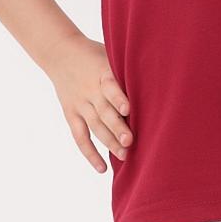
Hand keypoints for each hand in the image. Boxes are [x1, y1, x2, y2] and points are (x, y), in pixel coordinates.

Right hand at [47, 35, 132, 173]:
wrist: (60, 53)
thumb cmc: (95, 55)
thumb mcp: (111, 53)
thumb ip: (128, 69)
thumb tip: (160, 78)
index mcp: (102, 72)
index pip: (110, 86)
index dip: (118, 98)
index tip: (128, 109)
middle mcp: (89, 90)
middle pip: (103, 111)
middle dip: (117, 127)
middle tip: (130, 142)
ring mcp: (79, 103)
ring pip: (94, 126)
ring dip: (108, 142)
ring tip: (124, 156)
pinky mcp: (71, 114)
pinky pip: (80, 137)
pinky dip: (90, 153)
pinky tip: (102, 168)